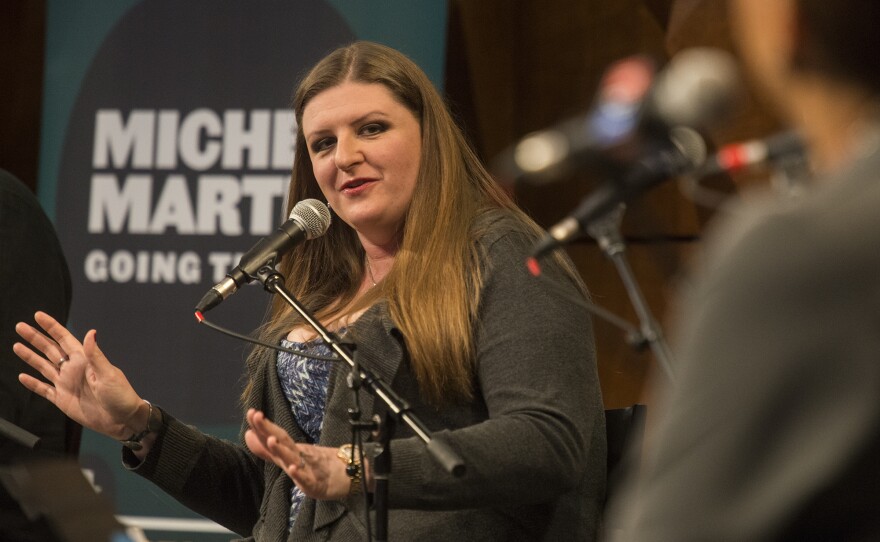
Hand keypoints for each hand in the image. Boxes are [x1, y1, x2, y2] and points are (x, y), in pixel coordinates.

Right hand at [12, 311, 147, 441]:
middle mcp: (73, 369)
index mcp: (84, 360)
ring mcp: (67, 384)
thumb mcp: (108, 374)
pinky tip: (23, 376)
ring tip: (16, 345)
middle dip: (35, 338)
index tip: (38, 316)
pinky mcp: (62, 399)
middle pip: (50, 350)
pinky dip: (32, 384)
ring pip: (43, 366)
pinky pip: (43, 389)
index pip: (64, 339)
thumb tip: (92, 332)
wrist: (122, 420)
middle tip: (19, 326)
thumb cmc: (120, 396)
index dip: (51, 327)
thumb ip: (95, 354)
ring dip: (30, 357)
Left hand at [245, 409, 351, 499]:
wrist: (352, 475)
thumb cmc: (319, 466)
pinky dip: (301, 475)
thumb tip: (247, 435)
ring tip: (271, 440)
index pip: (276, 435)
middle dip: (269, 429)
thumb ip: (267, 450)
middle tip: (256, 415)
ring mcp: (309, 469)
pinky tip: (294, 469)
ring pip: (294, 458)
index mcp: (293, 450)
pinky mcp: (318, 485)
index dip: (263, 426)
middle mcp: (300, 456)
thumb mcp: (291, 458)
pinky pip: (308, 480)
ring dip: (283, 450)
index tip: (251, 412)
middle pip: (283, 441)